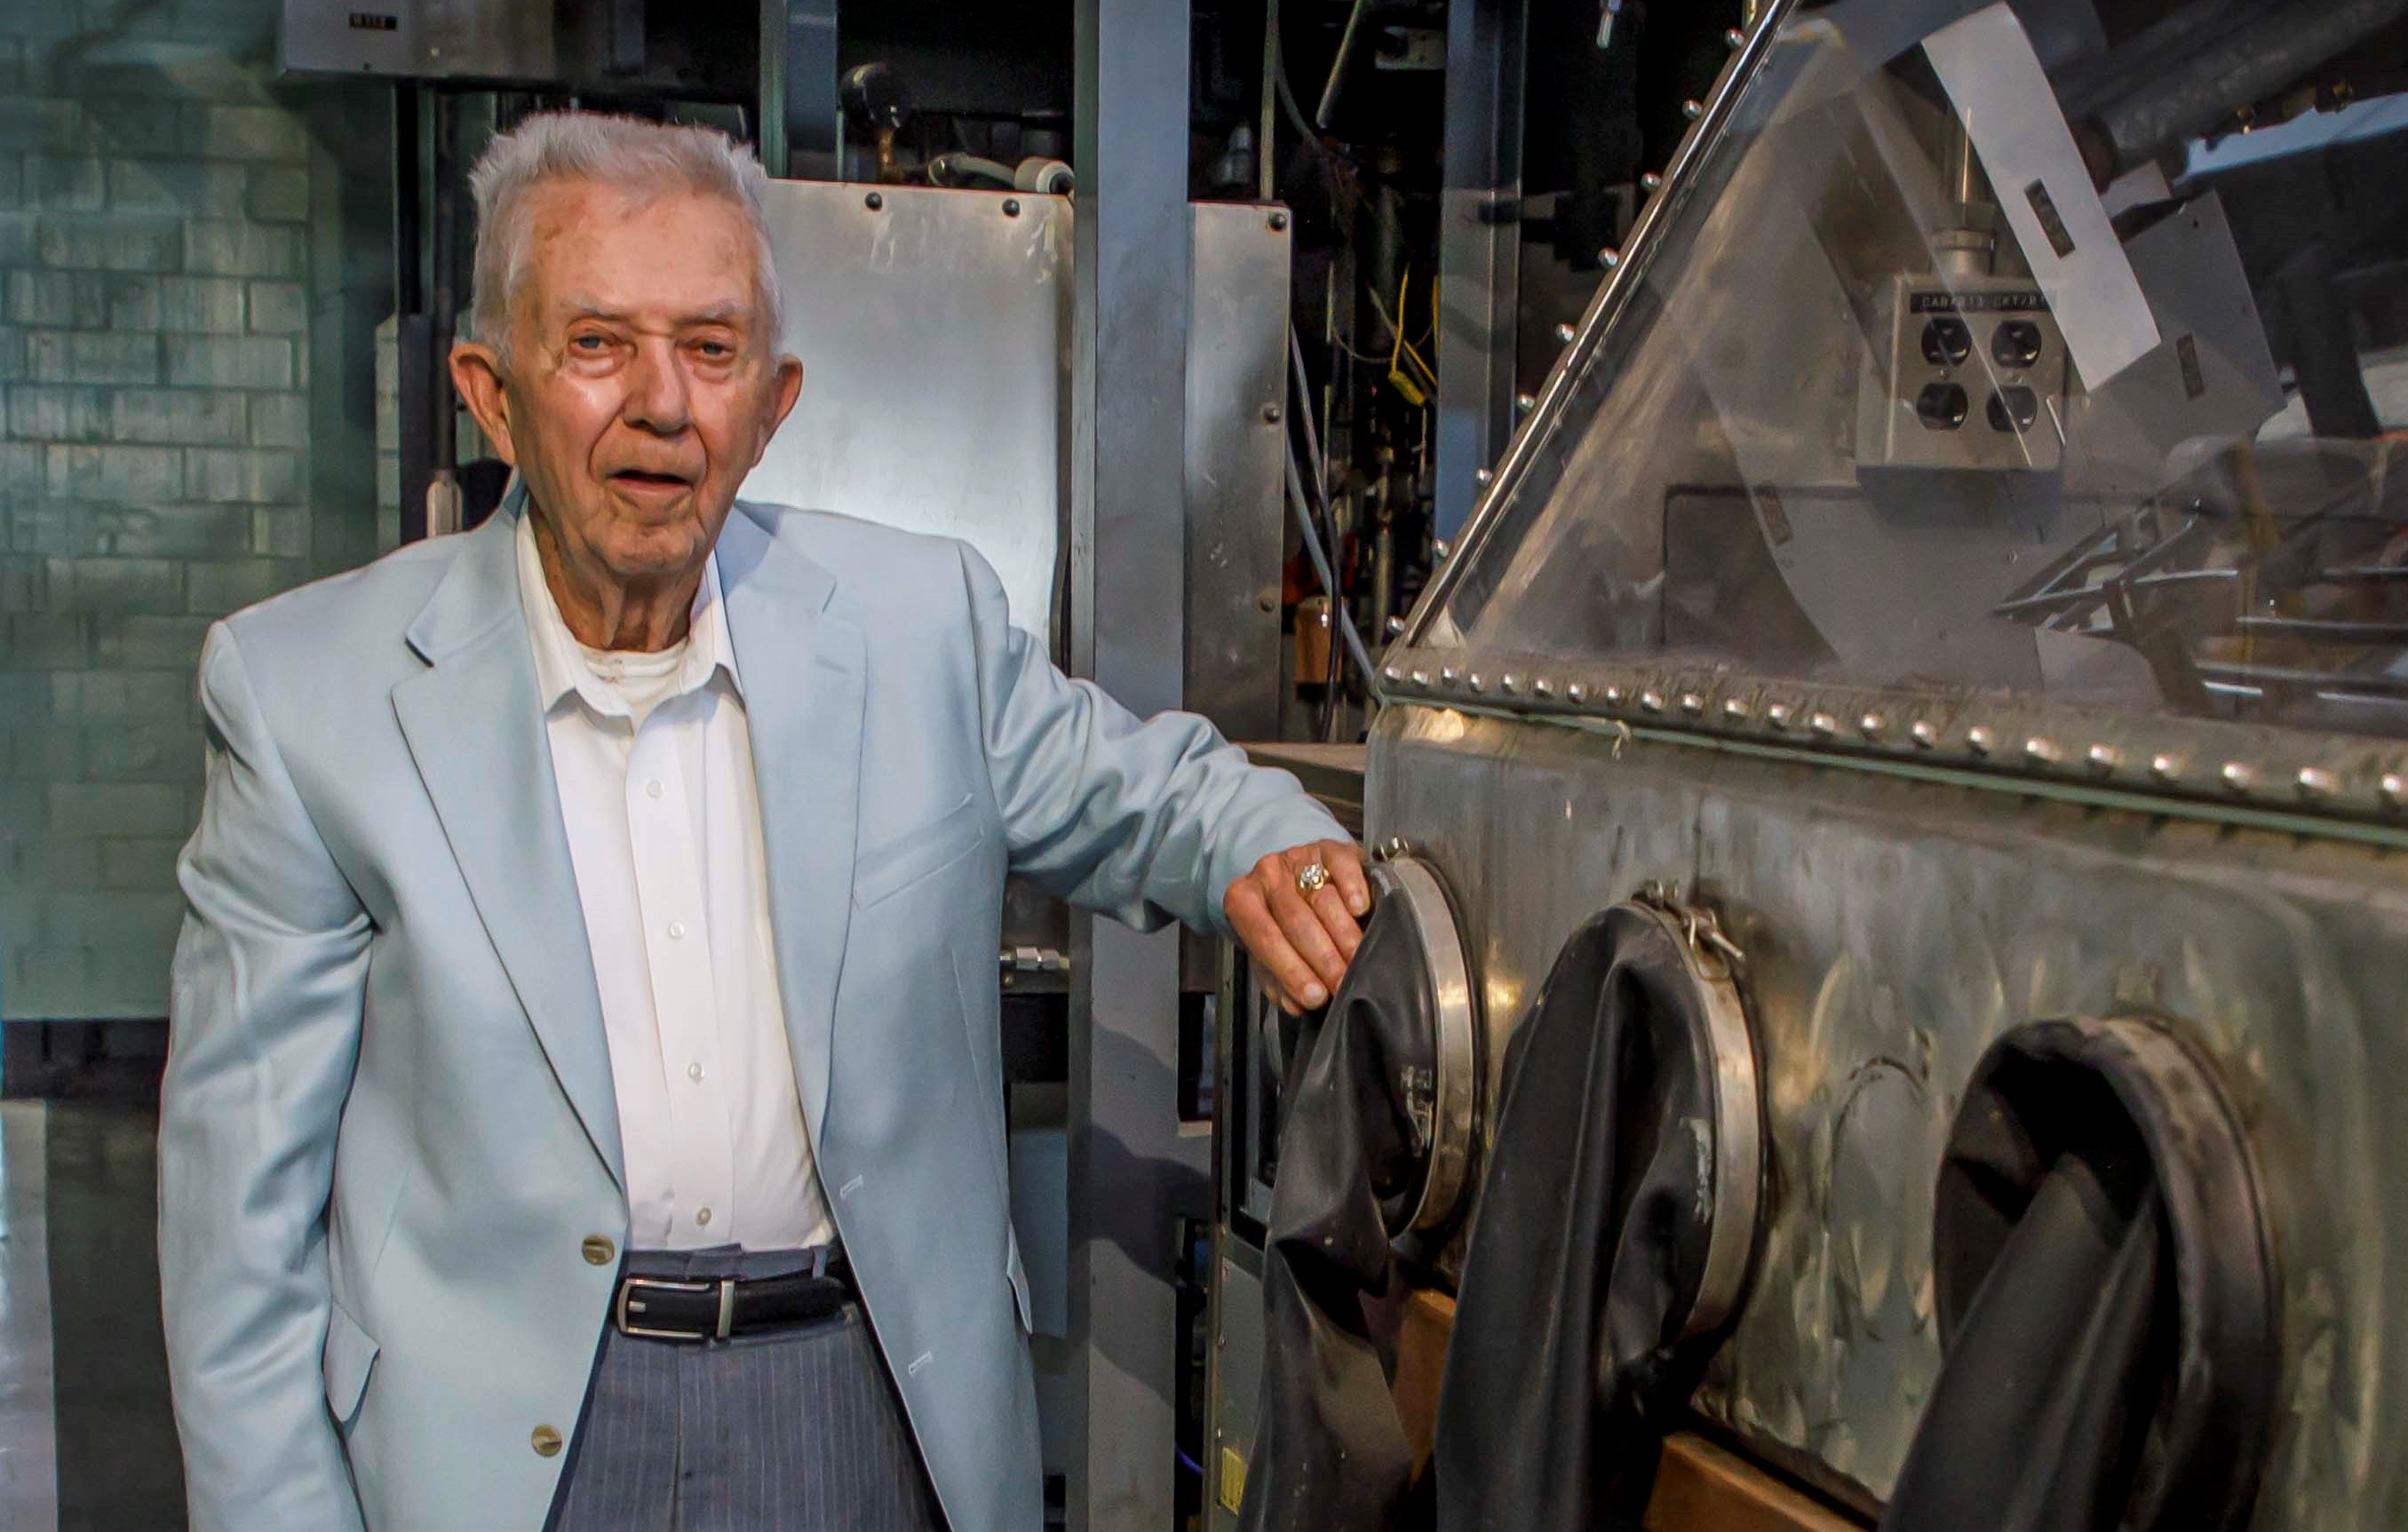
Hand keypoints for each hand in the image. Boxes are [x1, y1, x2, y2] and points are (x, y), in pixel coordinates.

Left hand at [1224, 839, 1371, 1014]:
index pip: (1265, 939)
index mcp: (1243, 901)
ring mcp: (1297, 858)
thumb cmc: (1279, 922)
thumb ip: (1277, 979)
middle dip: (1321, 958)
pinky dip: (1353, 888)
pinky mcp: (1329, 847)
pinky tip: (1360, 910)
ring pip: (1323, 898)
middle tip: (1342, 984)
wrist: (1293, 876)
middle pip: (1295, 920)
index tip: (1314, 997)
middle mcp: (1266, 875)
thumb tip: (1296, 1005)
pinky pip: (1341, 866)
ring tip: (1357, 961)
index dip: (1291, 970)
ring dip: (1343, 935)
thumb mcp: (1268, 951)